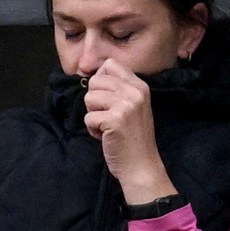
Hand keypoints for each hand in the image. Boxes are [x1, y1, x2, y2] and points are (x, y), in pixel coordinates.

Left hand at [83, 61, 167, 201]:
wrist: (141, 166)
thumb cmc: (133, 138)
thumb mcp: (133, 107)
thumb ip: (119, 89)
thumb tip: (93, 74)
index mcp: (140, 86)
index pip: (110, 64)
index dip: (100, 80)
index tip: (106, 99)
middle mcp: (134, 92)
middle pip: (95, 80)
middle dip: (94, 100)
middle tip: (107, 116)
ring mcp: (125, 105)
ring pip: (89, 97)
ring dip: (93, 115)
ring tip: (107, 127)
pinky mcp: (114, 120)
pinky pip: (88, 117)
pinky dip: (92, 130)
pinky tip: (106, 137)